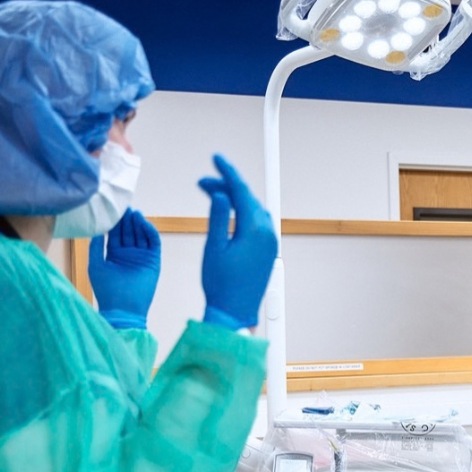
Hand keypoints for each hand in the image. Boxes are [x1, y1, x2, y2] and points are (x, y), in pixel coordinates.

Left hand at [88, 208, 160, 329]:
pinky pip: (153, 242)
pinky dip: (150, 231)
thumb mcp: (96, 265)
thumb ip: (96, 246)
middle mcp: (129, 254)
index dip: (115, 222)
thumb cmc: (106, 290)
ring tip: (134, 213)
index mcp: (114, 254)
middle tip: (124, 207)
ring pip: (141, 234)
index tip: (112, 209)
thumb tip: (97, 228)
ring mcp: (142, 257)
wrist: (122, 309)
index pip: (116, 233)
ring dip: (138, 223)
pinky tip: (143, 223)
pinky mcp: (153, 261)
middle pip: (129, 231)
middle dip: (127, 220)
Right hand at [198, 155, 277, 329]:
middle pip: (247, 198)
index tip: (216, 158)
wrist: (235, 313)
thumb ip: (218, 217)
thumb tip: (221, 194)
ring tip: (210, 195)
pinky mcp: (268, 250)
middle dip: (226, 186)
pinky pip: (257, 221)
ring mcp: (270, 242)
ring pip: (253, 209)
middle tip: (202, 183)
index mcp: (255, 230)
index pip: (241, 191)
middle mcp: (267, 233)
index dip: (227, 172)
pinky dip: (242, 212)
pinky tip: (227, 212)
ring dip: (234, 199)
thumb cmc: (221, 284)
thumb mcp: (213, 247)